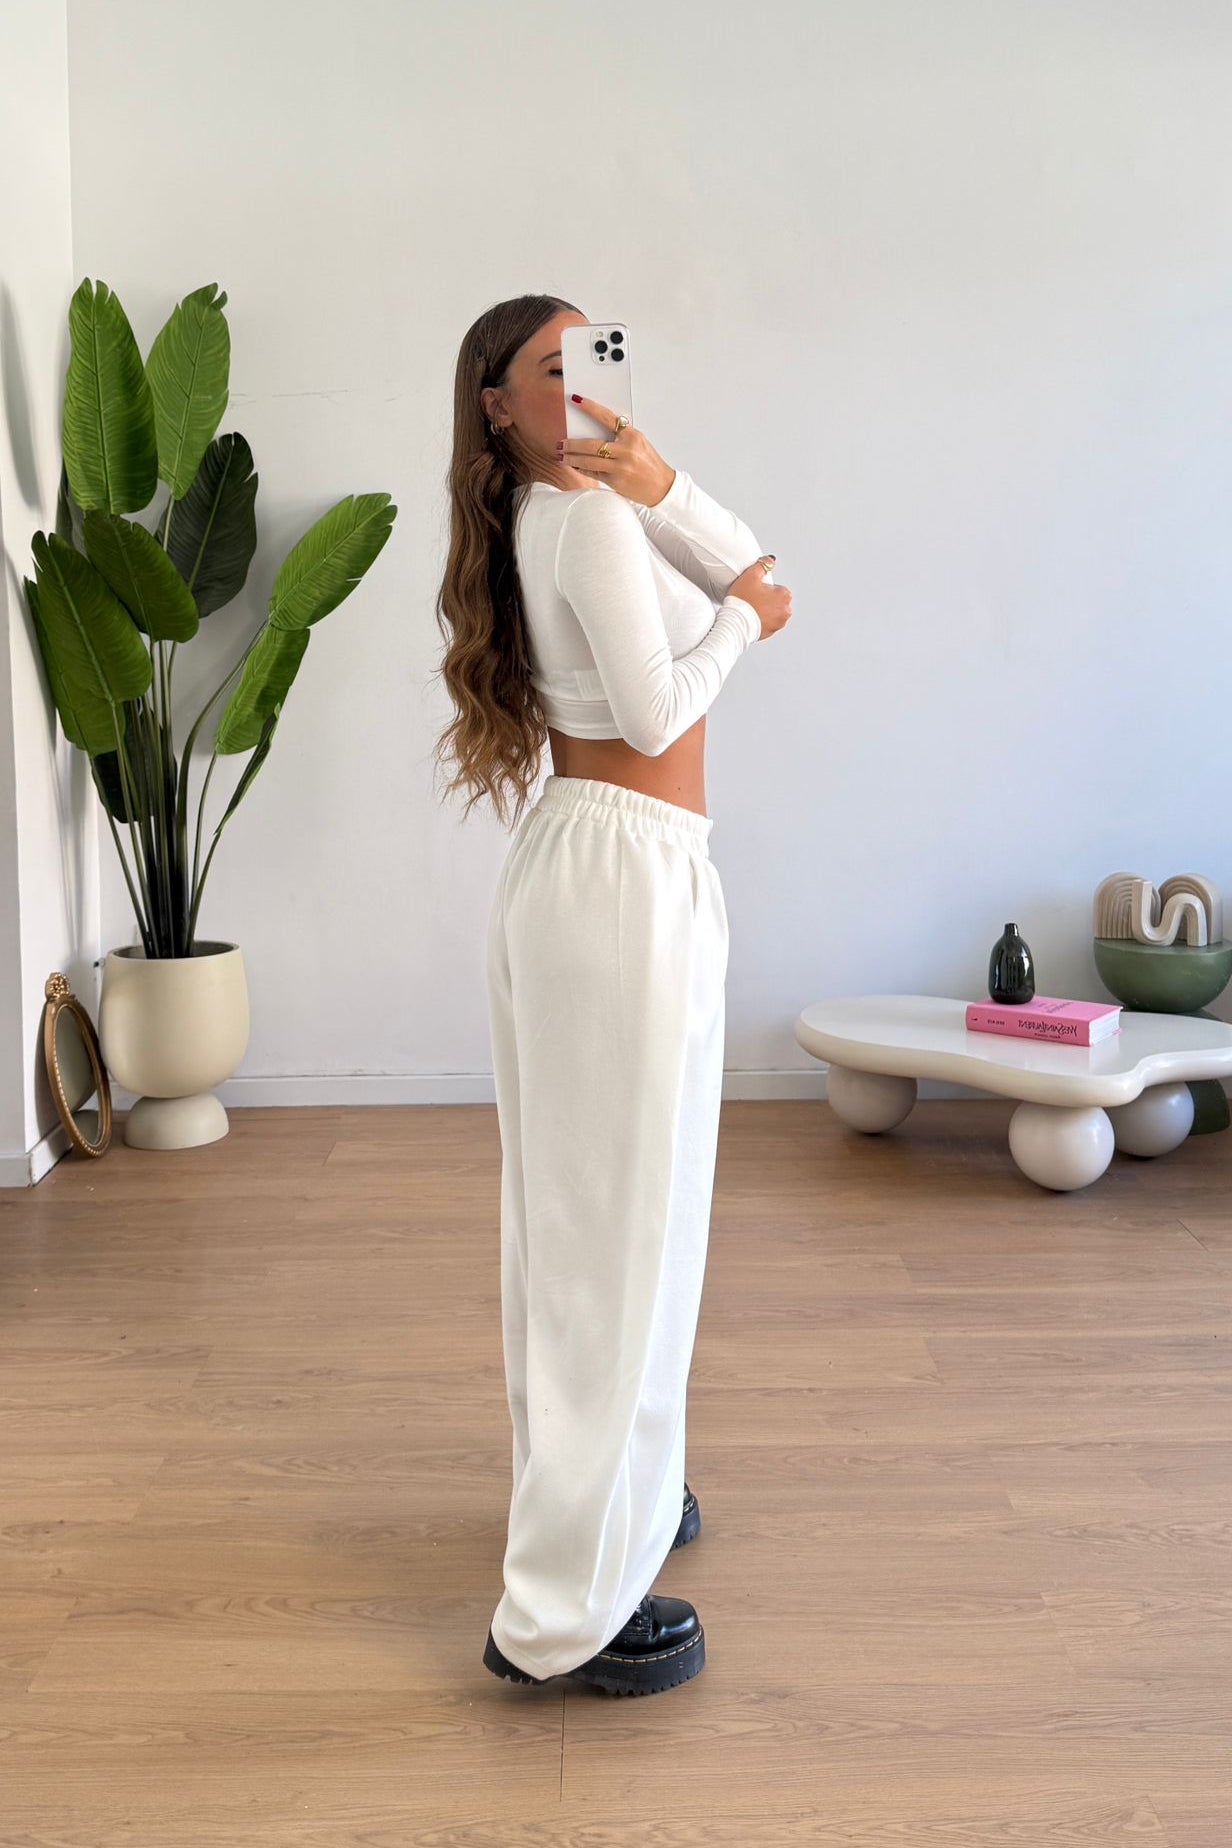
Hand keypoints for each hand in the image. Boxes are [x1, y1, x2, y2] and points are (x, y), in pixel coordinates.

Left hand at [558, 395, 674, 505]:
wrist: (661, 486)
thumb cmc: (648, 463)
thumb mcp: (638, 443)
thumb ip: (619, 436)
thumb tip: (593, 429)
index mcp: (632, 435)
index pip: (607, 417)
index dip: (590, 408)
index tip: (576, 400)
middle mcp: (626, 450)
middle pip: (591, 444)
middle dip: (572, 444)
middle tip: (560, 442)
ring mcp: (620, 466)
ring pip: (589, 460)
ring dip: (572, 458)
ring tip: (561, 456)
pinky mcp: (615, 481)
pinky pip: (593, 473)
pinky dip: (582, 469)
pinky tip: (573, 465)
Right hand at [728, 556, 792, 640]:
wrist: (734, 623)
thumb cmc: (742, 601)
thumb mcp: (750, 576)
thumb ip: (762, 565)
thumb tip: (770, 560)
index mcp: (785, 596)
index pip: (778, 588)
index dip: (766, 588)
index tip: (756, 591)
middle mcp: (785, 611)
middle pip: (777, 601)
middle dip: (767, 600)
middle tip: (753, 599)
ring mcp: (778, 623)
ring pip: (773, 613)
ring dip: (765, 611)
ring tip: (751, 609)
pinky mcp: (770, 633)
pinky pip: (767, 624)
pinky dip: (761, 621)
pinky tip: (751, 618)